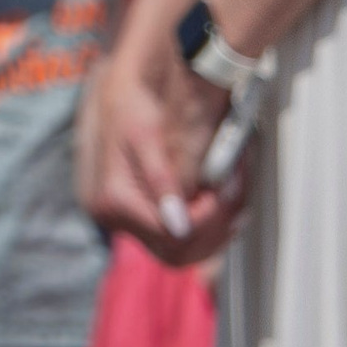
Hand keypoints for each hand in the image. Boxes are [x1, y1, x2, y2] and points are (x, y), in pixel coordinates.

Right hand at [82, 41, 241, 265]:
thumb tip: (178, 226)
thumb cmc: (130, 106)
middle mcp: (115, 219)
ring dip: (212, 233)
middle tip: (234, 196)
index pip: (170, 234)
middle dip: (212, 229)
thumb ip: (161, 181)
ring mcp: (126, 221)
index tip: (226, 188)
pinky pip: (176, 240)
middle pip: (176, 252)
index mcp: (113, 202)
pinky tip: (221, 205)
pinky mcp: (138, 216)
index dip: (205, 217)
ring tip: (232, 200)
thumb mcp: (144, 135)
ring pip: (179, 252)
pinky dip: (204, 228)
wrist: (118, 93)